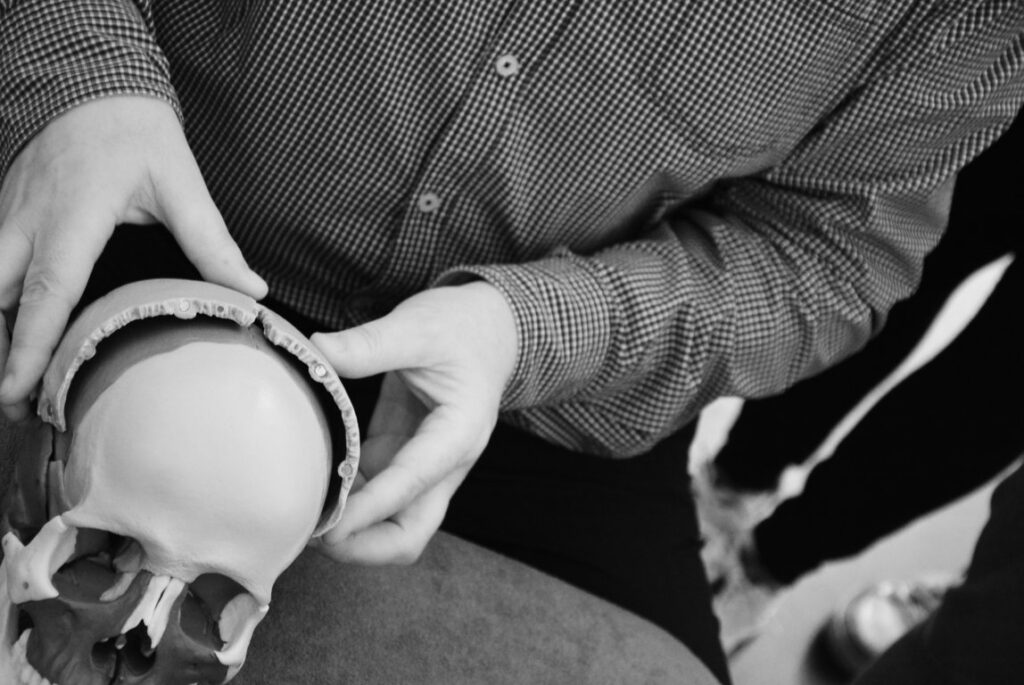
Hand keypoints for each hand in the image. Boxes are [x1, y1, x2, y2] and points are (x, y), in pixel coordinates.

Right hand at [0, 96, 266, 418]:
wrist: (89, 78)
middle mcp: (28, 221)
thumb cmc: (136, 130)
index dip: (32, 345)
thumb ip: (212, 241)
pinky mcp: (6, 214)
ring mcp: (9, 216)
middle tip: (13, 406)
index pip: (49, 291)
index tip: (18, 390)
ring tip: (11, 385)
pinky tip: (10, 333)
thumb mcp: (181, 182)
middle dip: (0, 354)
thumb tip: (252, 291)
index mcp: (73, 217)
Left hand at [312, 281, 517, 563]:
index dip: (369, 510)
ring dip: (354, 532)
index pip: (412, 483)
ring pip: (394, 525)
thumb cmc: (463, 327)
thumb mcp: (418, 326)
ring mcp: (425, 466)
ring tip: (304, 517)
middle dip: (365, 546)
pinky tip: (315, 489)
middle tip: (313, 535)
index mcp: (457, 433)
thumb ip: (370, 343)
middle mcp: (446, 463)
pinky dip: (349, 504)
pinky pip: (377, 497)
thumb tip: (316, 350)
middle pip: (411, 532)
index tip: (328, 526)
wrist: (490, 327)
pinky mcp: (404, 456)